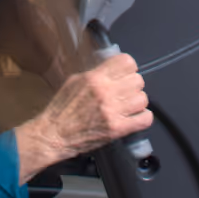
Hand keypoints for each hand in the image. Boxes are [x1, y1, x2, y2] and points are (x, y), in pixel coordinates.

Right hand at [16, 51, 150, 177]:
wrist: (54, 135)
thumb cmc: (61, 109)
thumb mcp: (74, 82)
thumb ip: (95, 73)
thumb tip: (112, 68)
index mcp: (95, 78)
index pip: (127, 62)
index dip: (129, 68)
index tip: (125, 74)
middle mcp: (106, 92)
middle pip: (138, 80)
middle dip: (133, 85)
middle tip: (125, 92)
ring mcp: (113, 112)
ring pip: (143, 99)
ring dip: (137, 102)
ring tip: (128, 106)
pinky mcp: (117, 129)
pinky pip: (145, 119)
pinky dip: (142, 118)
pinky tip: (134, 117)